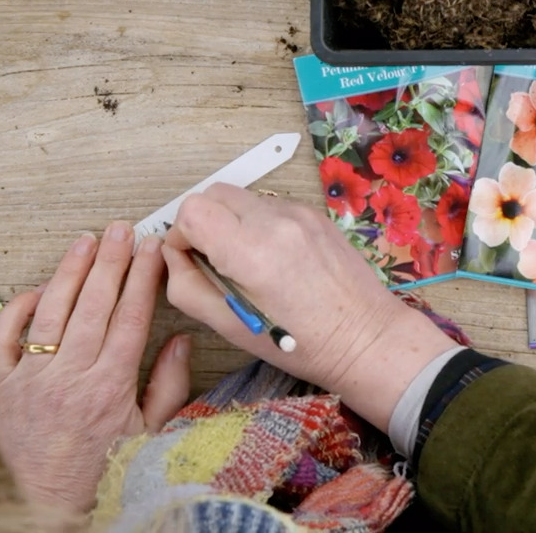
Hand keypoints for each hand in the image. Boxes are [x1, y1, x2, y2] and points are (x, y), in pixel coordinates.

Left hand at [0, 222, 191, 512]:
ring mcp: (31, 379)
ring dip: (70, 271)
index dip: (143, 277)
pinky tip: (36, 289)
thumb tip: (180, 342)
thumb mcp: (151, 437)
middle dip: (111, 260)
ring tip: (85, 241)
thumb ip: (167, 387)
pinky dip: (17, 309)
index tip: (152, 249)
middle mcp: (68, 377)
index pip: (130, 316)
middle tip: (122, 229)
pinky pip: (4, 338)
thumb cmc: (102, 476)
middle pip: (93, 304)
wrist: (44, 507)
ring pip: (51, 311)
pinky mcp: (1, 387)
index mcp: (109, 388)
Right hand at [161, 184, 457, 432]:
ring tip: (247, 262)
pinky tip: (275, 259)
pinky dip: (259, 224)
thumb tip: (170, 256)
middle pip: (213, 193)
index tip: (191, 260)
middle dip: (203, 222)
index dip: (182, 235)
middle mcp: (275, 222)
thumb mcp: (229, 327)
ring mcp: (298, 212)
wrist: (364, 336)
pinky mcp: (314, 212)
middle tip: (213, 259)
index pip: (192, 210)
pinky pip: (269, 205)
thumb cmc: (298, 343)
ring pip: (242, 198)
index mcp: (251, 253)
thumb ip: (187, 286)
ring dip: (232, 222)